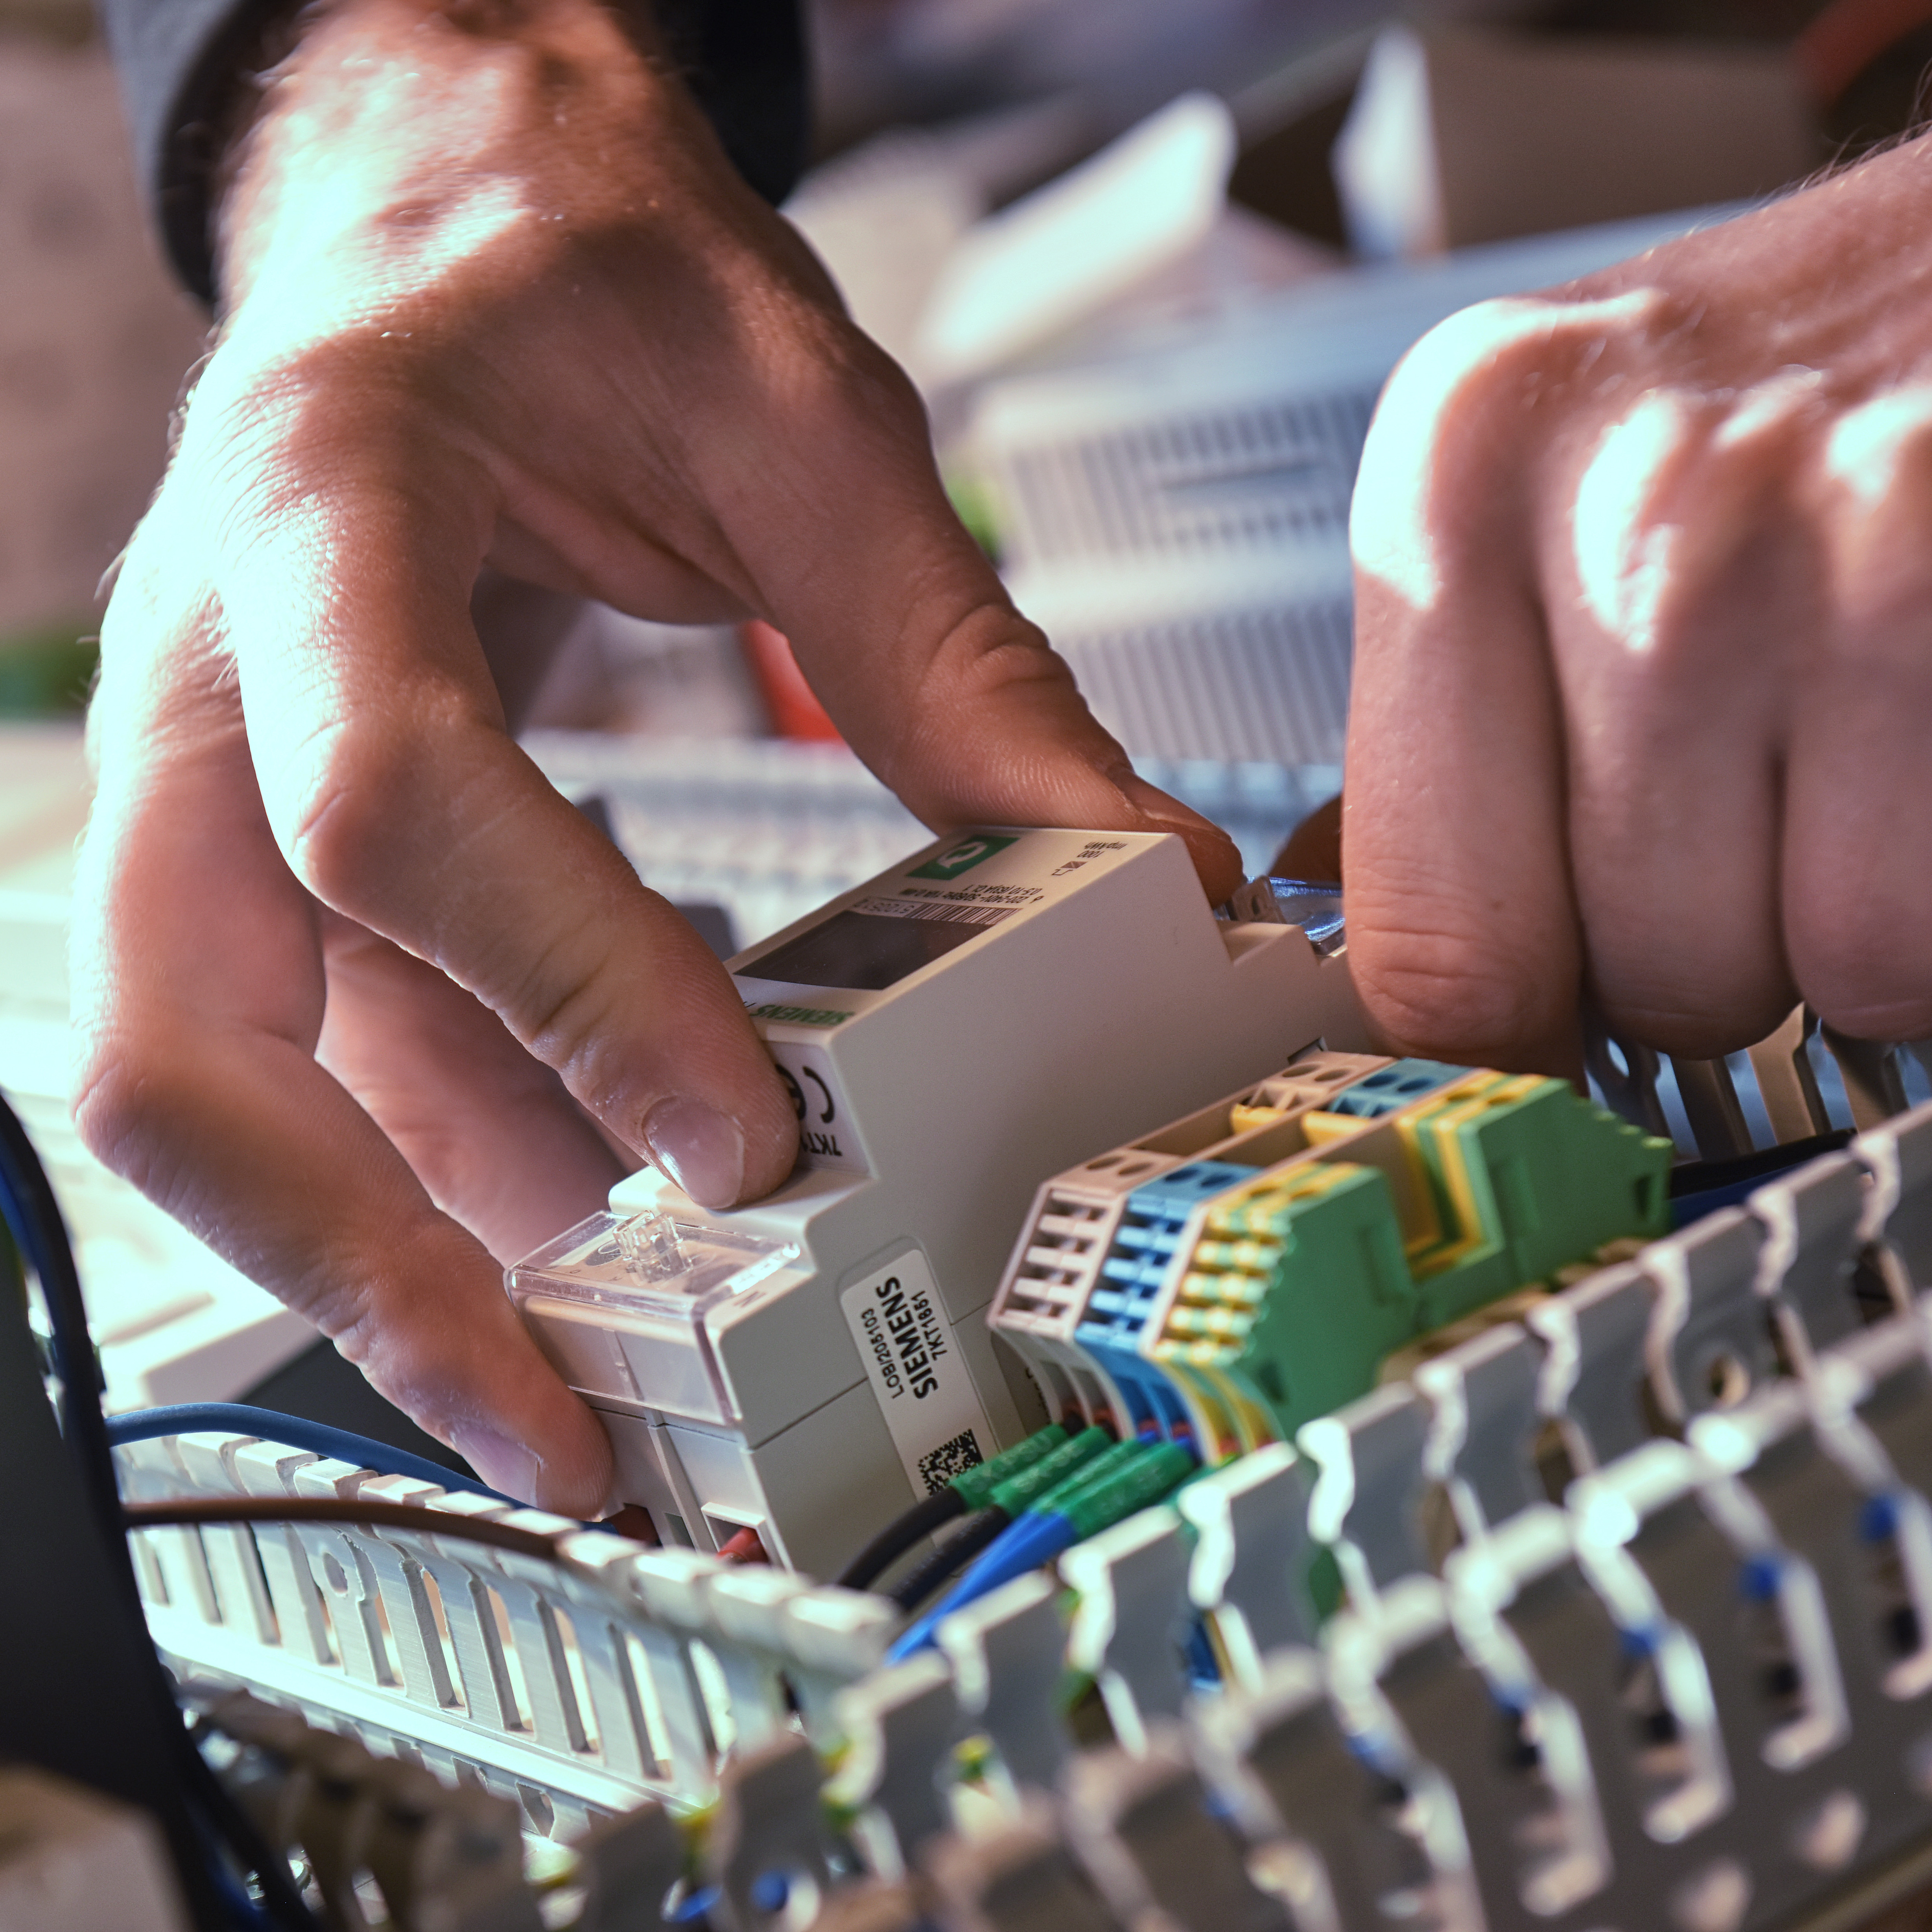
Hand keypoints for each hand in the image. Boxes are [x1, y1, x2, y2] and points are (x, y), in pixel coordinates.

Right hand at [72, 0, 1239, 1513]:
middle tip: (550, 1418)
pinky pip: (327, 1054)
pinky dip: (445, 1165)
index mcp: (327, 509)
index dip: (560, 989)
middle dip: (360, 1257)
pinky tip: (583, 1224)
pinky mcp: (275, 849)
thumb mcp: (797, 419)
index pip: (386, 800)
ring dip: (410, 1250)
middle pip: (185, 1033)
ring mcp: (222, 778)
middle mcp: (220, 676)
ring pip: (227, 1084)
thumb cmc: (586, 277)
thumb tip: (1129, 868)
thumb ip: (946, 653)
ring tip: (596, 1373)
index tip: (736, 1135)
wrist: (451, 221)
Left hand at [1341, 135, 1931, 1077]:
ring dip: (1864, 925)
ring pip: (1843, 968)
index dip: (1507, 1038)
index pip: (1436, 940)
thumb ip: (1454, 745)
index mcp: (1458, 485)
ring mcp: (1852, 550)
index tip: (1551, 1042)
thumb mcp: (1547, 491)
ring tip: (1861, 757)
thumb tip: (1405, 988)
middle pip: (1650, 973)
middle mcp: (1639, 517)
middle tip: (1754, 809)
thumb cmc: (1777, 377)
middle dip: (1714, 952)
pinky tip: (1921, 744)